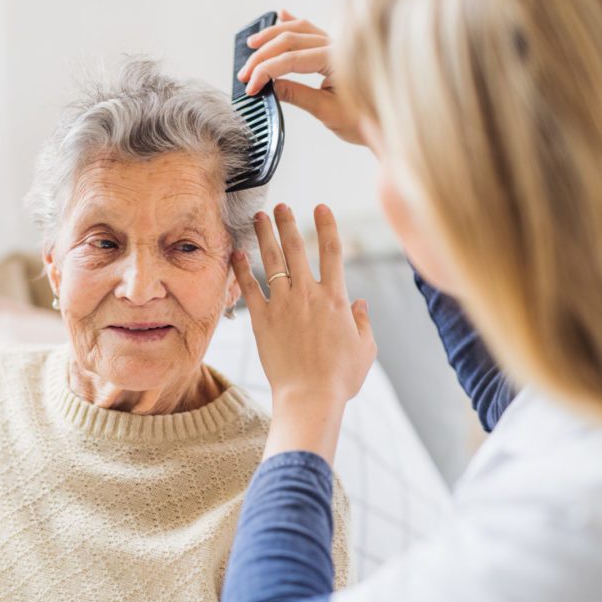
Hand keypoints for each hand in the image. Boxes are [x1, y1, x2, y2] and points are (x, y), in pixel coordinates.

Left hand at [231, 204, 376, 462]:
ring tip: (258, 217)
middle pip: (296, 248)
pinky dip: (242, 269)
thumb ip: (363, 322)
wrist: (310, 396)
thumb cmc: (340, 377)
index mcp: (336, 298)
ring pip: (272, 260)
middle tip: (280, 206)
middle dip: (288, 222)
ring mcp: (283, 304)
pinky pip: (250, 287)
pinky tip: (236, 253)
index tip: (320, 207)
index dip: (326, 225)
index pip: (332, 251)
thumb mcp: (365, 349)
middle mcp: (308, 294)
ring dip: (264, 235)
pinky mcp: (262, 319)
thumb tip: (362, 304)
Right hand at [236, 9, 367, 146]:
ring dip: (272, 35)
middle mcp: (337, 46)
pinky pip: (311, 29)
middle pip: (290, 40)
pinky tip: (281, 15)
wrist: (387, 122)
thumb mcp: (327, 111)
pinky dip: (294, 22)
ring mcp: (336, 44)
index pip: (291, 59)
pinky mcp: (334, 48)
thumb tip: (270, 86)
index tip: (250, 87)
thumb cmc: (364, 119)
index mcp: (336, 61)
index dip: (266, 72)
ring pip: (299, 30)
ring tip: (252, 45)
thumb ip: (298, 95)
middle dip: (263, 56)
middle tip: (244, 74)